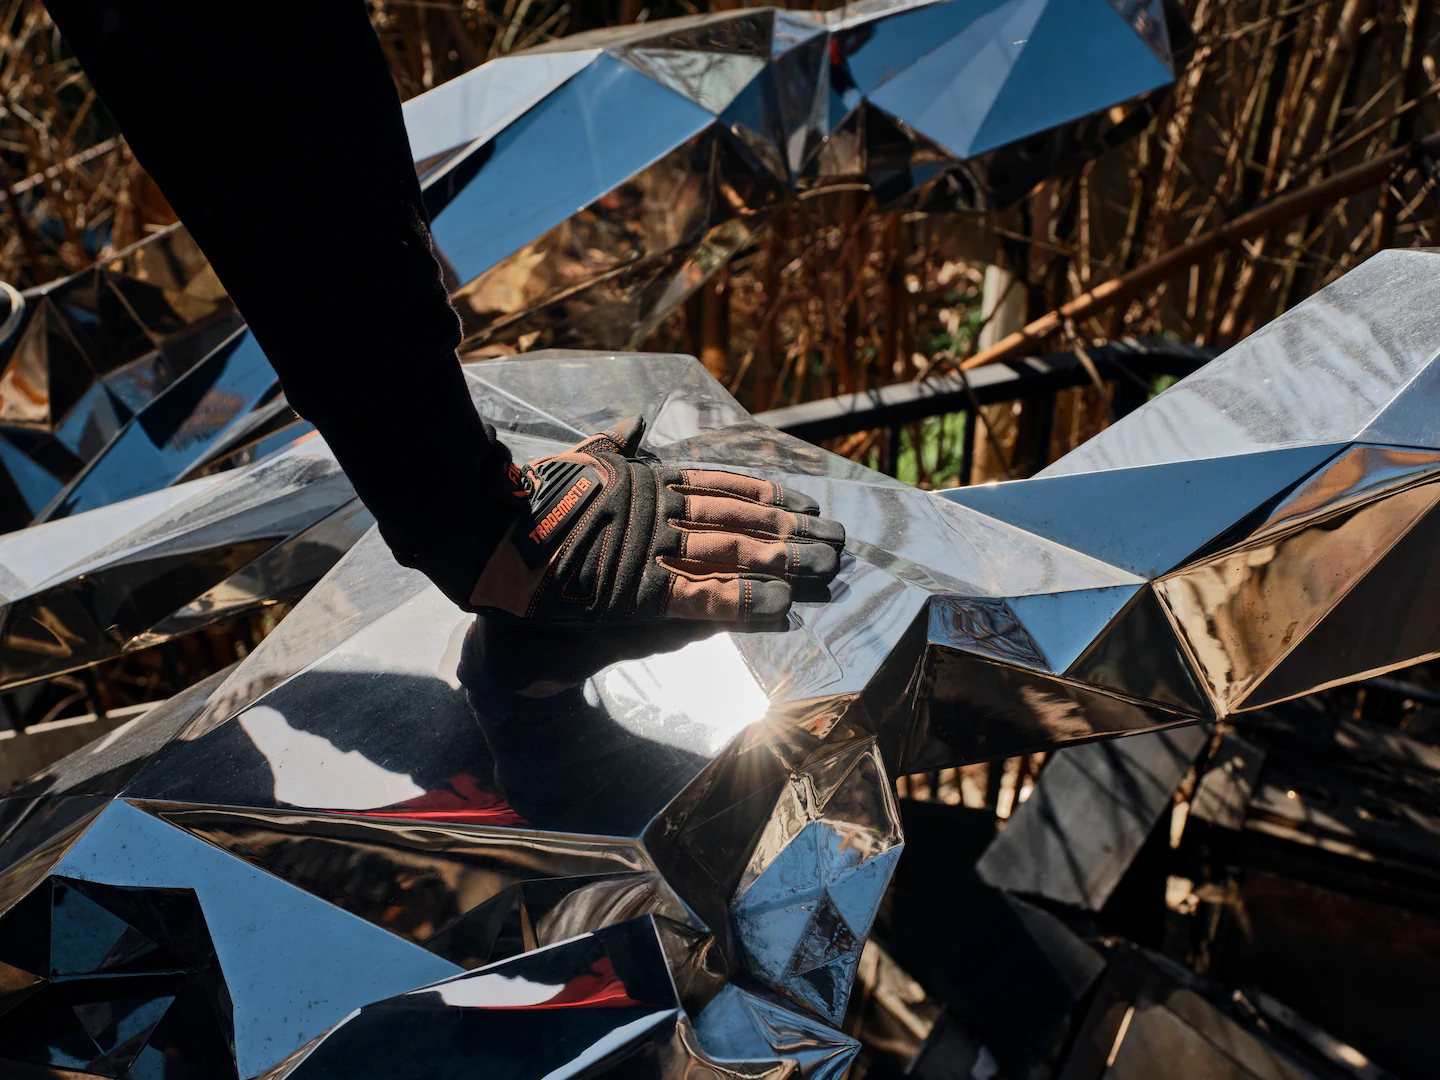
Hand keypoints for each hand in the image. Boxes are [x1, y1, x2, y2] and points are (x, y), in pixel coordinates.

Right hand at [470, 418, 844, 624]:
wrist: (483, 544)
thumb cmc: (525, 506)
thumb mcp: (576, 461)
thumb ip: (612, 446)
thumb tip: (636, 421)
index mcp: (645, 480)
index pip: (723, 486)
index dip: (770, 498)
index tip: (807, 506)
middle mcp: (655, 509)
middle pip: (741, 519)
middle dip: (794, 531)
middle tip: (839, 540)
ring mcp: (648, 549)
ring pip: (733, 553)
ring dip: (785, 561)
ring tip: (828, 568)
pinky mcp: (635, 592)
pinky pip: (702, 596)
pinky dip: (745, 601)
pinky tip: (783, 607)